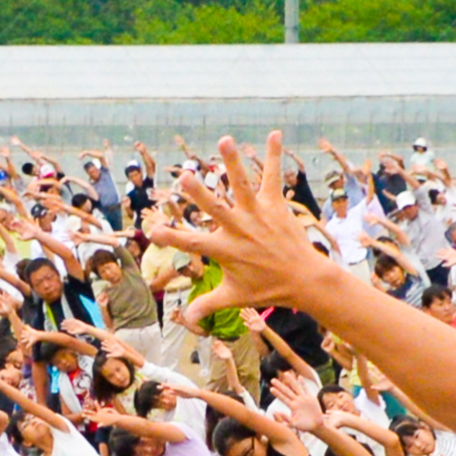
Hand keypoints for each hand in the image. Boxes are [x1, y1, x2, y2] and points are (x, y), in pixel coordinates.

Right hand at [152, 135, 338, 321]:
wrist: (304, 279)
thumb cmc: (267, 289)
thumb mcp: (233, 298)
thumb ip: (207, 305)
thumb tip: (185, 321)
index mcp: (224, 250)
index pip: (190, 243)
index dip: (170, 237)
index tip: (152, 230)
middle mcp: (238, 229)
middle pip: (214, 208)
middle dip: (198, 193)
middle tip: (184, 175)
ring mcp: (257, 215)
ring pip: (242, 185)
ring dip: (233, 162)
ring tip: (224, 140)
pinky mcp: (275, 205)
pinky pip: (273, 177)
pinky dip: (274, 155)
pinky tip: (274, 134)